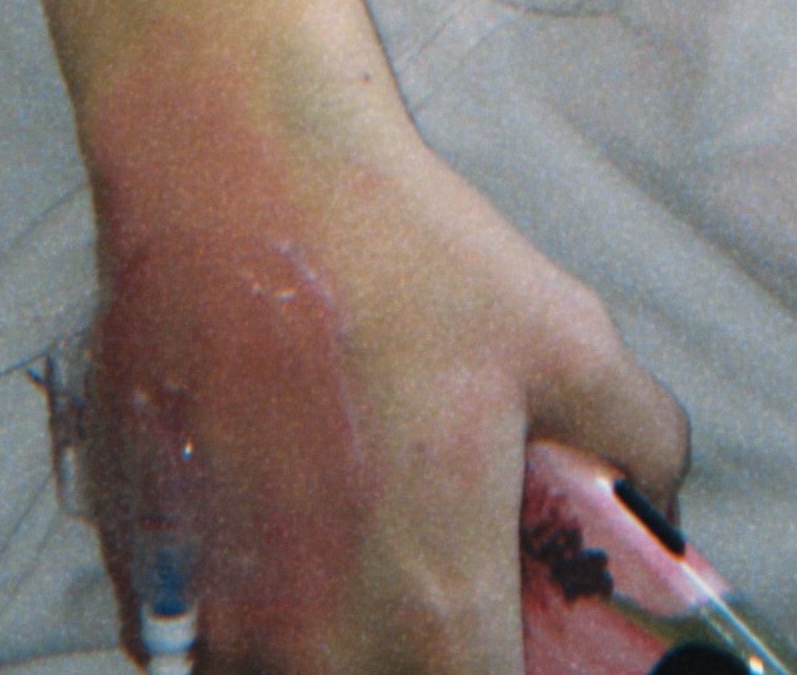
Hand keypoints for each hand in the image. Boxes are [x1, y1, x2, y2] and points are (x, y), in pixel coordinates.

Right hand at [76, 38, 686, 669]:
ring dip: (329, 634)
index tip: (518, 628)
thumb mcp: (566, 334)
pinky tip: (268, 516)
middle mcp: (316, 649)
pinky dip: (243, 610)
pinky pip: (205, 645)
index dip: (516, 670)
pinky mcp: (139, 584)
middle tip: (439, 573)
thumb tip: (657, 498)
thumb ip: (638, 441)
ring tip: (348, 537)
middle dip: (424, 652)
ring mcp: (214, 624)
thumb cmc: (398, 252)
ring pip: (289, 674)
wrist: (233, 171)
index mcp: (434, 614)